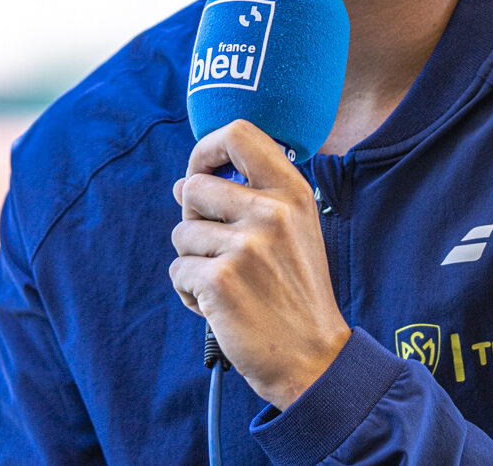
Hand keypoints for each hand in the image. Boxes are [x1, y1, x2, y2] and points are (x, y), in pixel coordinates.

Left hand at [169, 120, 350, 409]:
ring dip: (194, 262)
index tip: (203, 172)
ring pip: (182, 234)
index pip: (238, 134)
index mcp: (293, 192)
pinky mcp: (220, 280)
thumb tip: (185, 181)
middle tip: (218, 249)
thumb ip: (250, 197)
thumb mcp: (295, 230)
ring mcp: (245, 245)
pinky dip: (190, 293)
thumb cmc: (297, 292)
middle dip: (193, 219)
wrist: (313, 357)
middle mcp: (271, 211)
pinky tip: (220, 307)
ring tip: (227, 285)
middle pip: (194, 186)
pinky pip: (179, 271)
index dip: (206, 149)